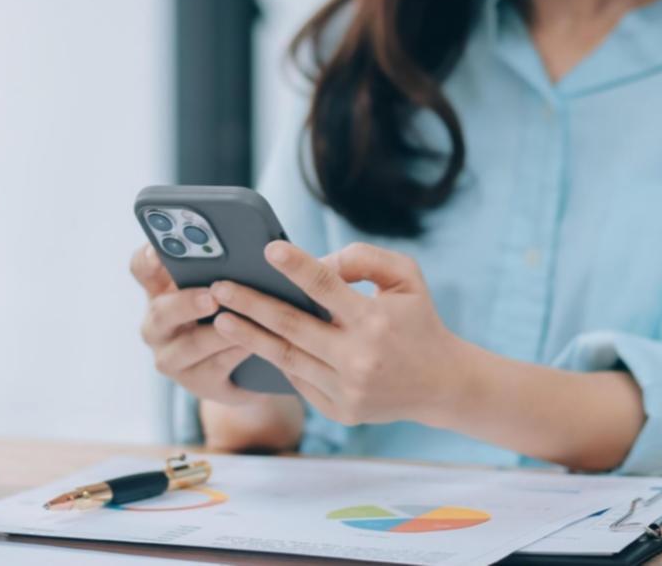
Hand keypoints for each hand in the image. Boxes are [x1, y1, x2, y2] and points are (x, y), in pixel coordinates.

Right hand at [129, 244, 279, 407]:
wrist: (248, 365)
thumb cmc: (233, 309)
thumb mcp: (220, 286)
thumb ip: (221, 266)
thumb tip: (244, 242)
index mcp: (160, 291)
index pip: (142, 269)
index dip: (148, 259)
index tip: (161, 250)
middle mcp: (158, 326)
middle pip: (160, 312)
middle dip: (186, 304)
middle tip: (212, 297)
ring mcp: (172, 358)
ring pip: (189, 345)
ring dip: (216, 333)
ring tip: (239, 321)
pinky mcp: (197, 383)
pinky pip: (215, 367)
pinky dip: (234, 352)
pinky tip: (253, 344)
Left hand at [208, 240, 464, 425]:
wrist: (442, 384)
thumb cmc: (419, 321)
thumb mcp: (406, 278)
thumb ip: (364, 259)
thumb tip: (319, 263)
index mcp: (375, 319)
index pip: (326, 286)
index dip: (295, 266)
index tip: (267, 250)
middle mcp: (359, 356)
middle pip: (292, 326)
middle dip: (250, 304)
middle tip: (219, 287)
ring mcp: (347, 388)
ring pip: (287, 358)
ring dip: (250, 338)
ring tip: (221, 320)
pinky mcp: (341, 411)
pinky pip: (300, 381)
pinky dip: (277, 362)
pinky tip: (254, 346)